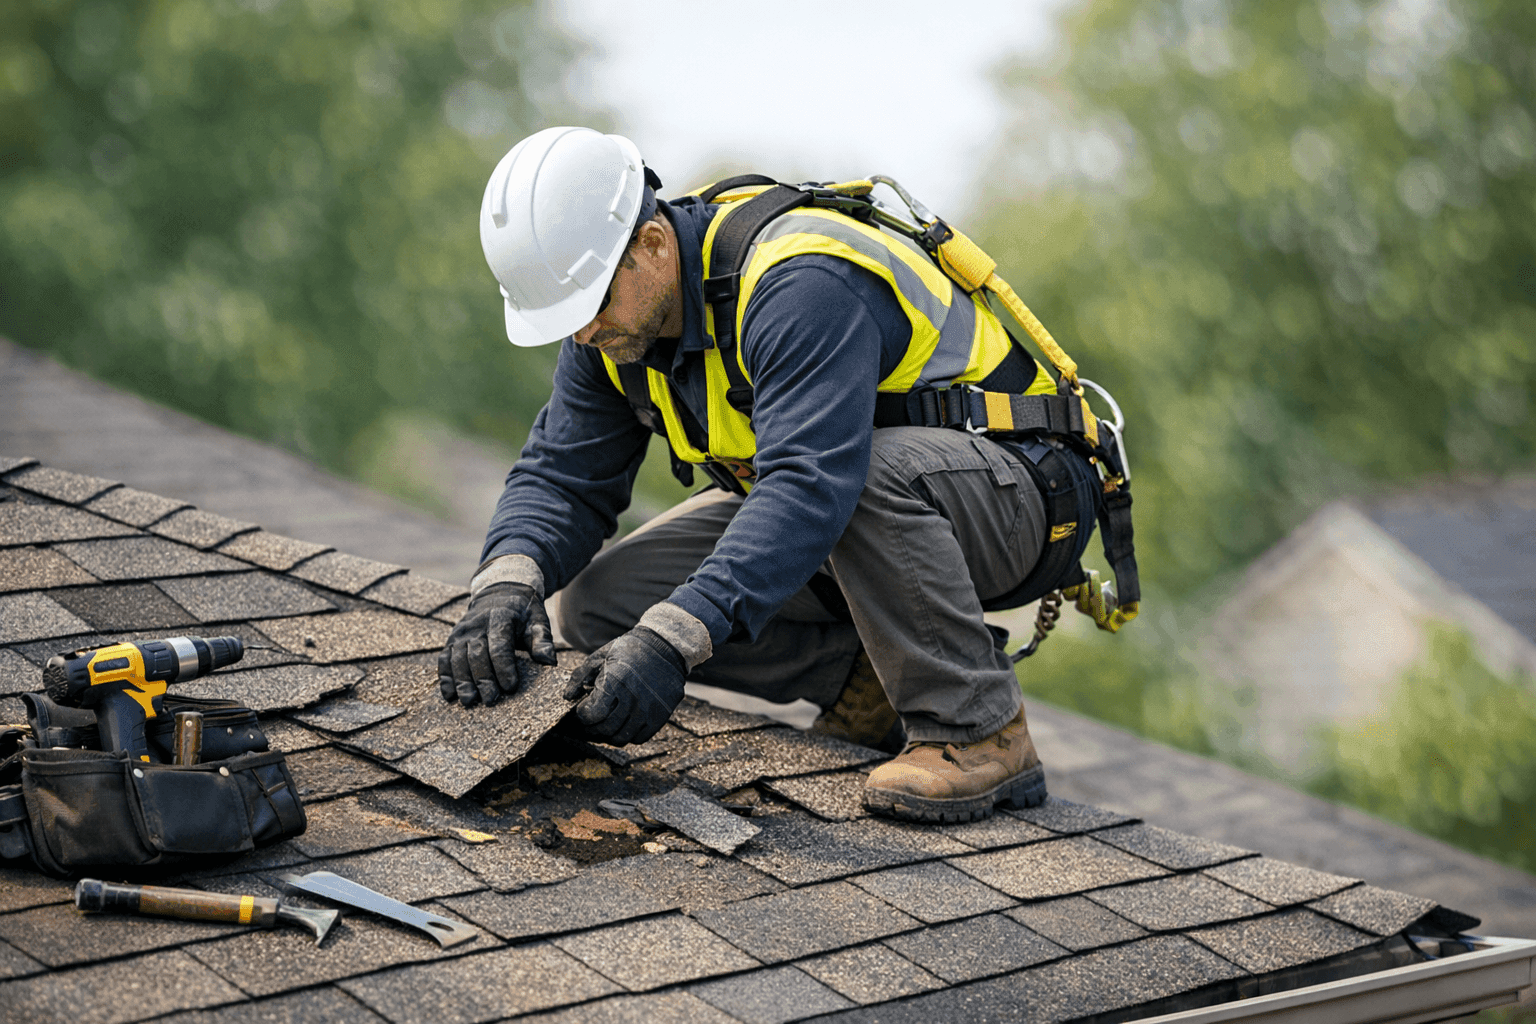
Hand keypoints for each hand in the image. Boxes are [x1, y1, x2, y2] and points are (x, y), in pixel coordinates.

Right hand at [438, 582, 556, 706]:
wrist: (500, 592)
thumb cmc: (523, 612)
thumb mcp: (537, 620)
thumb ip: (542, 640)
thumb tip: (548, 662)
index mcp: (500, 618)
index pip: (500, 646)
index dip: (504, 668)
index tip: (511, 687)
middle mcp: (476, 624)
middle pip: (476, 655)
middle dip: (483, 679)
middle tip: (490, 700)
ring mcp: (461, 632)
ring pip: (457, 659)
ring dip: (462, 681)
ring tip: (469, 702)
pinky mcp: (452, 639)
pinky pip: (444, 659)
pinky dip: (445, 677)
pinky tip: (449, 695)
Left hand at [562, 626, 685, 744]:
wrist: (665, 647)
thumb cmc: (629, 650)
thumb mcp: (600, 656)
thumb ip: (580, 676)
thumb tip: (567, 697)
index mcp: (615, 682)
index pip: (591, 714)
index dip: (581, 717)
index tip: (580, 712)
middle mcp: (632, 698)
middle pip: (605, 729)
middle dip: (590, 730)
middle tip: (586, 726)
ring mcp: (647, 709)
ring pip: (621, 737)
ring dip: (607, 736)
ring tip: (602, 728)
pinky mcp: (659, 716)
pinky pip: (639, 738)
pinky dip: (627, 737)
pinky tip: (621, 726)